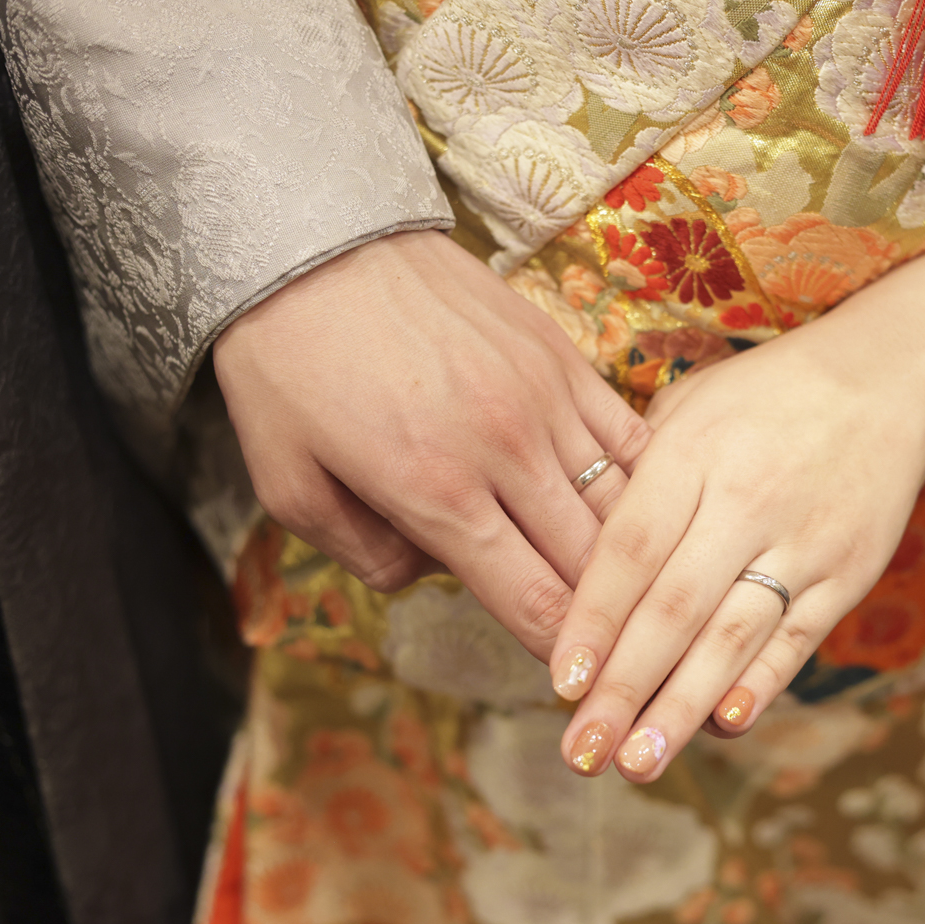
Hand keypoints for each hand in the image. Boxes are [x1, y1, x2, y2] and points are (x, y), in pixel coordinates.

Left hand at [214, 229, 650, 659]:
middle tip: (607, 647)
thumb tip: (430, 574)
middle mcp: (504, 452)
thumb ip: (364, 554)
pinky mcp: (560, 355)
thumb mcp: (288, 483)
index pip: (531, 603)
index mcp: (435, 493)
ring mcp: (543, 398)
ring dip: (625, 556)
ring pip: (619, 505)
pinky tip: (635, 508)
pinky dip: (636, 482)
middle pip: (589, 565)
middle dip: (603, 619)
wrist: (313, 238)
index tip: (573, 682)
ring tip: (628, 587)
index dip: (561, 656)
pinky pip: (626, 435)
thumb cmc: (288, 366)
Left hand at [548, 221, 924, 779]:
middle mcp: (746, 501)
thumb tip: (571, 555)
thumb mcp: (687, 406)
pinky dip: (761, 683)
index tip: (560, 683)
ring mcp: (802, 541)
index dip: (593, 621)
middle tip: (582, 752)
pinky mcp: (847, 572)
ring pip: (733, 635)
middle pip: (674, 608)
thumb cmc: (763, 397)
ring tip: (639, 762)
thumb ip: (633, 476)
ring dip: (683, 705)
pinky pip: (798, 637)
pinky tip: (725, 726)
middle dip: (624, 687)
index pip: (630, 550)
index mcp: (691, 455)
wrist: (888, 380)